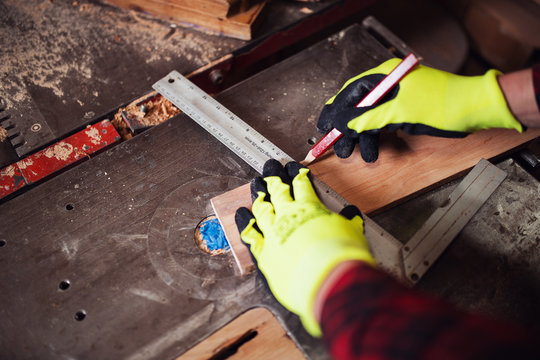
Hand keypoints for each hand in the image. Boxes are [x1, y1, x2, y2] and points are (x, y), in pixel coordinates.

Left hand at [235, 159, 374, 336]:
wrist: (329, 280)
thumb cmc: (342, 257)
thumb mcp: (352, 233)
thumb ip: (348, 221)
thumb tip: (352, 214)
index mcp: (310, 208)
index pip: (301, 185)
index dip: (296, 174)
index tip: (292, 167)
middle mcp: (288, 216)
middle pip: (277, 190)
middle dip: (273, 177)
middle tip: (269, 167)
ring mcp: (272, 233)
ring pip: (261, 208)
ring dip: (258, 194)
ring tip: (255, 183)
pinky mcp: (263, 253)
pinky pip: (249, 233)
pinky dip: (244, 222)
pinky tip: (241, 213)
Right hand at [317, 58, 523, 162]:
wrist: (475, 110)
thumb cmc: (443, 102)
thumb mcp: (401, 111)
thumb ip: (370, 118)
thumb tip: (343, 125)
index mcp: (386, 76)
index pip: (352, 91)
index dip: (335, 109)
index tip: (323, 127)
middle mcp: (389, 86)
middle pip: (359, 107)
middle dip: (348, 129)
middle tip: (339, 148)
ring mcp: (398, 100)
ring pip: (371, 120)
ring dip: (363, 138)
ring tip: (360, 155)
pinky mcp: (406, 113)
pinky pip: (383, 126)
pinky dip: (377, 139)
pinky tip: (373, 152)